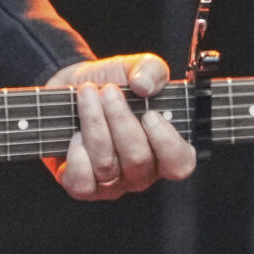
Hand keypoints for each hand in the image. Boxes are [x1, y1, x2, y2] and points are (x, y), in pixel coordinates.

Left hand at [41, 53, 196, 200]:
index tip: (150, 114)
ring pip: (107, 165)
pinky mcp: (83, 186)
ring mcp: (112, 184)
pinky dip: (76, 155)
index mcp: (164, 149)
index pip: (179, 163)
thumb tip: (143, 84)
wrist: (74, 89)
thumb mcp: (135, 67)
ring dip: (94, 124)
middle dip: (120, 120)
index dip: (167, 142)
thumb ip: (151, 70)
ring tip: (87, 96)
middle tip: (108, 91)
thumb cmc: (111, 84)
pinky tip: (75, 134)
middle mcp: (141, 172)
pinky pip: (82, 183)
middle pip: (138, 159)